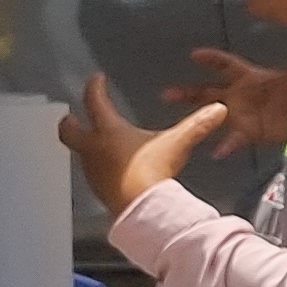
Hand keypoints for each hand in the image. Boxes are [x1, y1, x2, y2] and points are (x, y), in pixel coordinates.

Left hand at [60, 74, 224, 217]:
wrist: (141, 206)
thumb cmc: (151, 172)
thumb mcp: (177, 143)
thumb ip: (197, 125)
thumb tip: (217, 110)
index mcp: (108, 130)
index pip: (95, 101)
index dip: (94, 87)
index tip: (96, 80)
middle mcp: (94, 148)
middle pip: (69, 130)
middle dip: (69, 121)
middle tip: (69, 117)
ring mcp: (93, 170)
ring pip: (80, 152)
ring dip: (84, 146)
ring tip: (95, 144)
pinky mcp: (99, 188)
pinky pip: (93, 172)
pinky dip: (98, 166)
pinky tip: (112, 169)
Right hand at [168, 37, 286, 155]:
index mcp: (249, 77)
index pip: (225, 64)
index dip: (211, 59)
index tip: (195, 55)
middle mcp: (240, 95)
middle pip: (208, 90)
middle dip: (188, 91)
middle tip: (167, 93)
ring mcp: (241, 114)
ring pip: (212, 115)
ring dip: (197, 119)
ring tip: (178, 126)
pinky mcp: (249, 132)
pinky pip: (234, 139)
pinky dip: (226, 146)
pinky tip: (217, 152)